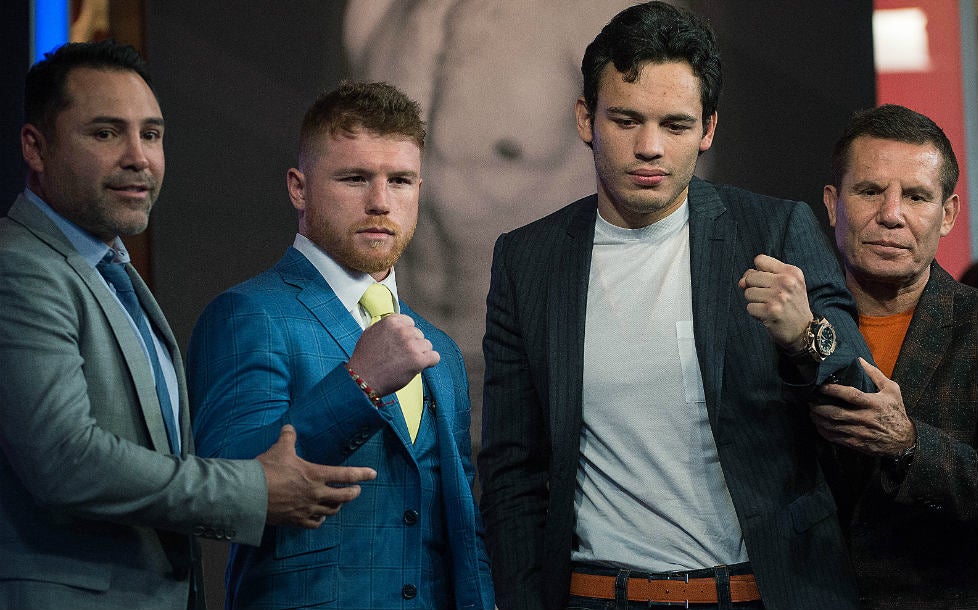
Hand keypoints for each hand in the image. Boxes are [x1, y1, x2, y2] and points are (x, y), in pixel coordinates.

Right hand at [257, 425, 376, 528]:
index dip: (362, 474)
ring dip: (338, 505)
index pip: (346, 474)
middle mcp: (316, 493)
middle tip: (356, 490)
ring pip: (331, 510)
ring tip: (339, 501)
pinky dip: (320, 519)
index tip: (372, 474)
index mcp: (316, 475)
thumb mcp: (280, 449)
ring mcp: (307, 509)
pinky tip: (320, 516)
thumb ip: (288, 437)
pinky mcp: (296, 520)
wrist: (250, 493)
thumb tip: (289, 427)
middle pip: (344, 496)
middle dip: (353, 492)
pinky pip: (315, 523)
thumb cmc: (267, 470)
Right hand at [347, 314, 439, 395]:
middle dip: (412, 345)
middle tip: (400, 357)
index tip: (400, 344)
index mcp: (391, 321)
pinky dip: (429, 363)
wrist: (361, 379)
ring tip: (406, 364)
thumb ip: (387, 327)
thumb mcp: (371, 333)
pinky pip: (434, 357)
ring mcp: (411, 345)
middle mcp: (402, 331)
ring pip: (427, 346)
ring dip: (420, 354)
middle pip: (419, 335)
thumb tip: (399, 326)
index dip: (406, 335)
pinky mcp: (418, 360)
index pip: (410, 323)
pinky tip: (419, 367)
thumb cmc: (365, 360)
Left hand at [739, 254, 812, 349]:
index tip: (766, 282)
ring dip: (755, 302)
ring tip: (770, 306)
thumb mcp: (786, 284)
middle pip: (750, 277)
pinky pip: (749, 307)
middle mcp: (786, 282)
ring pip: (748, 293)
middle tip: (769, 298)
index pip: (759, 260)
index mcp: (791, 272)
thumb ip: (761, 276)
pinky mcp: (771, 311)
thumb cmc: (791, 305)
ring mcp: (779, 296)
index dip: (757, 271)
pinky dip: (756, 313)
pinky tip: (768, 315)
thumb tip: (741, 282)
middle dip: (755, 288)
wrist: (804, 330)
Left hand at [810, 358, 915, 455]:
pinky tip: (819, 426)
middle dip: (819, 408)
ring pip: (833, 426)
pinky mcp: (857, 443)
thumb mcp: (892, 390)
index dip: (834, 390)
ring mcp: (860, 432)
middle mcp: (865, 418)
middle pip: (837, 413)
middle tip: (810, 402)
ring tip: (811, 412)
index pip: (850, 395)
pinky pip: (836, 438)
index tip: (821, 386)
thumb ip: (875, 374)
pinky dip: (825, 432)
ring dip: (819, 420)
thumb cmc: (897, 412)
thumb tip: (860, 360)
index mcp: (874, 403)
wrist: (904, 440)